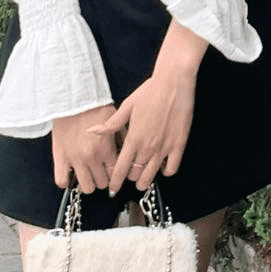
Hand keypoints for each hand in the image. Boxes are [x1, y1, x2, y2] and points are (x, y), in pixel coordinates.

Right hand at [51, 103, 117, 193]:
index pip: (116, 173)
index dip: (116, 172)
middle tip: (101, 169)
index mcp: (105, 148)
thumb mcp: (115, 119)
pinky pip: (62, 181)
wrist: (72, 98)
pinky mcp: (60, 157)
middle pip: (103, 183)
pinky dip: (66, 181)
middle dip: (103, 177)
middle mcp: (91, 157)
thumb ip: (123, 136)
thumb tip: (130, 149)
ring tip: (88, 172)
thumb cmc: (93, 106)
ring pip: (86, 187)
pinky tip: (72, 173)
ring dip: (89, 181)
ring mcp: (75, 159)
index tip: (113, 169)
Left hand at [91, 21, 205, 194]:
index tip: (113, 189)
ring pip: (152, 175)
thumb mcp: (127, 107)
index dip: (115, 182)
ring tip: (142, 181)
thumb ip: (110, 124)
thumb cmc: (149, 91)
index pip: (120, 169)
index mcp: (133, 138)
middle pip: (135, 174)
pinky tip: (161, 167)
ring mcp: (164, 148)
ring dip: (145, 181)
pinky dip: (165, 172)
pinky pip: (171, 168)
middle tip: (128, 176)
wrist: (173, 83)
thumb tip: (91, 131)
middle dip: (129, 178)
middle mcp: (147, 147)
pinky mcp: (178, 145)